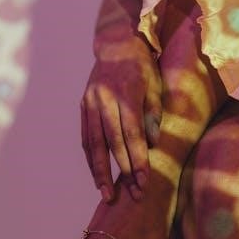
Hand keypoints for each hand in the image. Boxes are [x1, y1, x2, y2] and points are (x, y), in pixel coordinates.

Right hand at [81, 29, 161, 202]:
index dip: (138, 159)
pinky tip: (96, 174)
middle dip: (122, 171)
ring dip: (100, 171)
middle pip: (112, 142)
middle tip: (130, 195)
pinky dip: (91, 158)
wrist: (116, 43)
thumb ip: (153, 114)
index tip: (144, 181)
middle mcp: (104, 100)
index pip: (132, 134)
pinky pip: (86, 137)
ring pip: (94, 143)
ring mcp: (90, 103)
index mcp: (125, 94)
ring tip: (106, 194)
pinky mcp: (83, 106)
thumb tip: (152, 144)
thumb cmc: (143, 67)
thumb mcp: (156, 86)